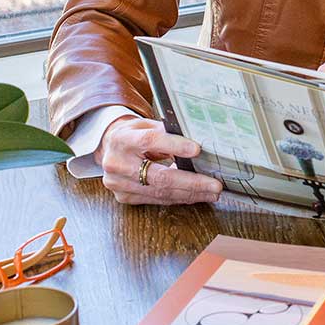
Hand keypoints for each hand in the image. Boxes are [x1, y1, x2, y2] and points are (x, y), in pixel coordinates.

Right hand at [97, 115, 222, 205]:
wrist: (109, 148)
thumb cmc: (134, 134)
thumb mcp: (147, 125)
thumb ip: (167, 132)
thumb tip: (199, 141)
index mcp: (122, 139)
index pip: (149, 141)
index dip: (174, 146)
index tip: (197, 150)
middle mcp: (117, 163)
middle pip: (158, 176)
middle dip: (191, 182)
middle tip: (214, 185)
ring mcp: (119, 184)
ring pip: (160, 192)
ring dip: (189, 194)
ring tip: (211, 192)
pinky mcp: (124, 197)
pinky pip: (157, 200)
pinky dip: (179, 198)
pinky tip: (195, 195)